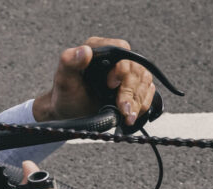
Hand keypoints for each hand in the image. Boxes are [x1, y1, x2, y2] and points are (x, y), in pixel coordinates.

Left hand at [32, 37, 156, 126]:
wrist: (70, 113)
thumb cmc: (66, 95)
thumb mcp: (63, 79)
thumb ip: (69, 62)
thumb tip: (84, 51)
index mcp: (100, 49)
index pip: (122, 49)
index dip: (121, 68)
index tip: (110, 85)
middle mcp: (116, 59)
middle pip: (136, 68)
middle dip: (130, 91)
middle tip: (122, 107)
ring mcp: (127, 74)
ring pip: (145, 82)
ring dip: (138, 101)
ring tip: (127, 115)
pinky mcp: (134, 87)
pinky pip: (148, 93)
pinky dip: (142, 105)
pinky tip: (131, 115)